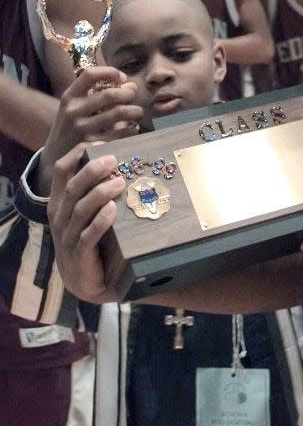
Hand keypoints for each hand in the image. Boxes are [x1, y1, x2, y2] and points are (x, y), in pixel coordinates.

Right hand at [37, 66, 142, 194]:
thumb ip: (103, 94)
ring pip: (119, 113)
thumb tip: (131, 86)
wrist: (57, 154)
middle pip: (110, 95)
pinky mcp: (93, 145)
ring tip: (137, 113)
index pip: (90, 74)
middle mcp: (73, 111)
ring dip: (135, 111)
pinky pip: (121, 133)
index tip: (122, 78)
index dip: (110, 72)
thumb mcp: (79, 106)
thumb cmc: (74, 125)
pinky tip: (132, 128)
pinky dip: (132, 129)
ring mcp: (82, 129)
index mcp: (69, 97)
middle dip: (128, 94)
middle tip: (133, 98)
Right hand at [48, 145, 121, 303]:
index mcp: (60, 203)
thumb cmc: (93, 240)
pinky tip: (113, 210)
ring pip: (80, 210)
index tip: (98, 144)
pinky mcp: (80, 254)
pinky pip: (88, 235)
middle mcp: (60, 218)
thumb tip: (120, 162)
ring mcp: (68, 237)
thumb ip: (96, 191)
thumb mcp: (88, 214)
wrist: (88, 281)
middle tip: (113, 159)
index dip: (77, 155)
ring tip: (119, 182)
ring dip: (100, 193)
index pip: (61, 172)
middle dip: (92, 171)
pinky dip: (100, 221)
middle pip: (72, 188)